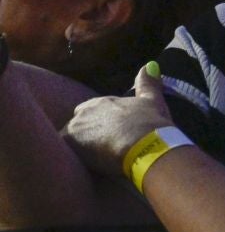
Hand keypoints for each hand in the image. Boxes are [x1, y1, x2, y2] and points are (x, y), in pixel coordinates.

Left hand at [66, 63, 172, 178]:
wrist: (145, 145)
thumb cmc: (150, 123)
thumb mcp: (152, 100)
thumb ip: (148, 83)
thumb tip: (149, 65)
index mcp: (101, 102)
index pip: (90, 111)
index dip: (99, 124)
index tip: (110, 134)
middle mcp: (84, 112)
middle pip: (77, 125)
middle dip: (86, 134)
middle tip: (100, 148)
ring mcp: (74, 128)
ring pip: (70, 139)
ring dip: (79, 147)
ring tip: (94, 161)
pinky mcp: (69, 145)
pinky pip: (64, 152)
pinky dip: (74, 158)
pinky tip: (86, 166)